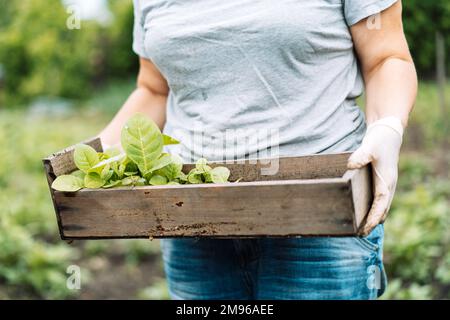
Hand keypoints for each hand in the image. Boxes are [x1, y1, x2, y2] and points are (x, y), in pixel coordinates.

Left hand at [347, 117, 403, 235]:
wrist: (387, 134)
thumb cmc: (379, 141)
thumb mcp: (369, 147)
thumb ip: (360, 156)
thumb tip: (351, 164)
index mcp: (387, 181)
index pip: (381, 205)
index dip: (373, 218)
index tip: (364, 229)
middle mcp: (388, 186)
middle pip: (382, 211)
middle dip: (372, 223)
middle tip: (358, 235)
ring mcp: (385, 185)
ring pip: (380, 207)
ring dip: (372, 218)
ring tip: (358, 229)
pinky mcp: (379, 182)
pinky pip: (376, 201)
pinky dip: (371, 209)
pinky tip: (359, 212)